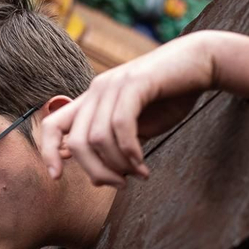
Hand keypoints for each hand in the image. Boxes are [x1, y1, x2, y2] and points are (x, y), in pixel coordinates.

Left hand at [38, 30, 248, 185]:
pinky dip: (130, 151)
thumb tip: (89, 171)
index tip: (56, 178)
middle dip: (96, 172)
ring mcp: (114, 84)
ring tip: (137, 175)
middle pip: (75, 143)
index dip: (47, 153)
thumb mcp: (136, 126)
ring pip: (97, 138)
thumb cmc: (171, 97)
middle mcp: (96, 90)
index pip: (52, 126)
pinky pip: (120, 126)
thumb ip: (112, 144)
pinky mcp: (134, 82)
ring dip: (117, 165)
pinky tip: (142, 164)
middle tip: (120, 185)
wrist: (201, 63)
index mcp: (92, 100)